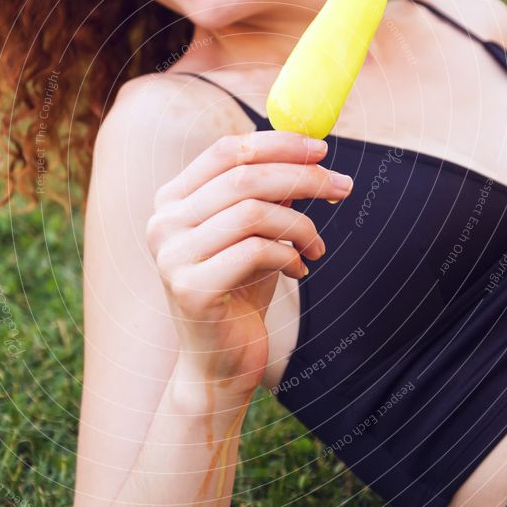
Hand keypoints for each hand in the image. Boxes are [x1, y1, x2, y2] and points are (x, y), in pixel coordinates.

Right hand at [146, 131, 352, 398]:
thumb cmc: (239, 292)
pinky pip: (256, 251)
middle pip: (244, 177)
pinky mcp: (191, 288)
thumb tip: (308, 153)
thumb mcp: (254, 234)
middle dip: (302, 177)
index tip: (321, 149)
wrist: (220, 362)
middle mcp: (164, 223)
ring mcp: (172, 256)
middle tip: (342, 186)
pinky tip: (300, 270)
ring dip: (300, 224)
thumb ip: (267, 194)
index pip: (226, 151)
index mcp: (173, 201)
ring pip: (253, 212)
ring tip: (318, 245)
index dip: (277, 143)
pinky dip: (290, 254)